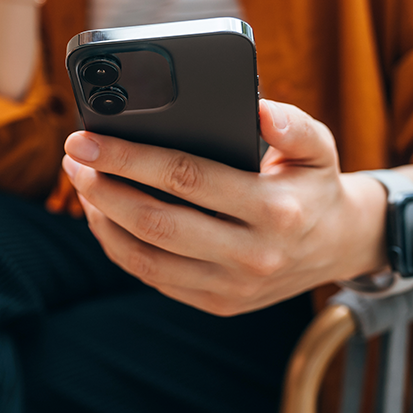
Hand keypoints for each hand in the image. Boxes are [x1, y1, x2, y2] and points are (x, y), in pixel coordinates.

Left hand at [61, 99, 388, 315]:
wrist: (338, 247)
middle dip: (102, 187)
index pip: (186, 178)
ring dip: (102, 219)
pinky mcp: (217, 303)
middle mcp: (251, 255)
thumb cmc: (314, 185)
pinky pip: (153, 278)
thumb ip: (292, 124)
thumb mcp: (318, 146)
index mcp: (273, 209)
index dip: (130, 157)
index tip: (88, 138)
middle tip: (74, 157)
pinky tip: (104, 216)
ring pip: (145, 257)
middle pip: (155, 222)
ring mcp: (231, 286)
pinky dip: (119, 247)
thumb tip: (257, 108)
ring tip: (82, 183)